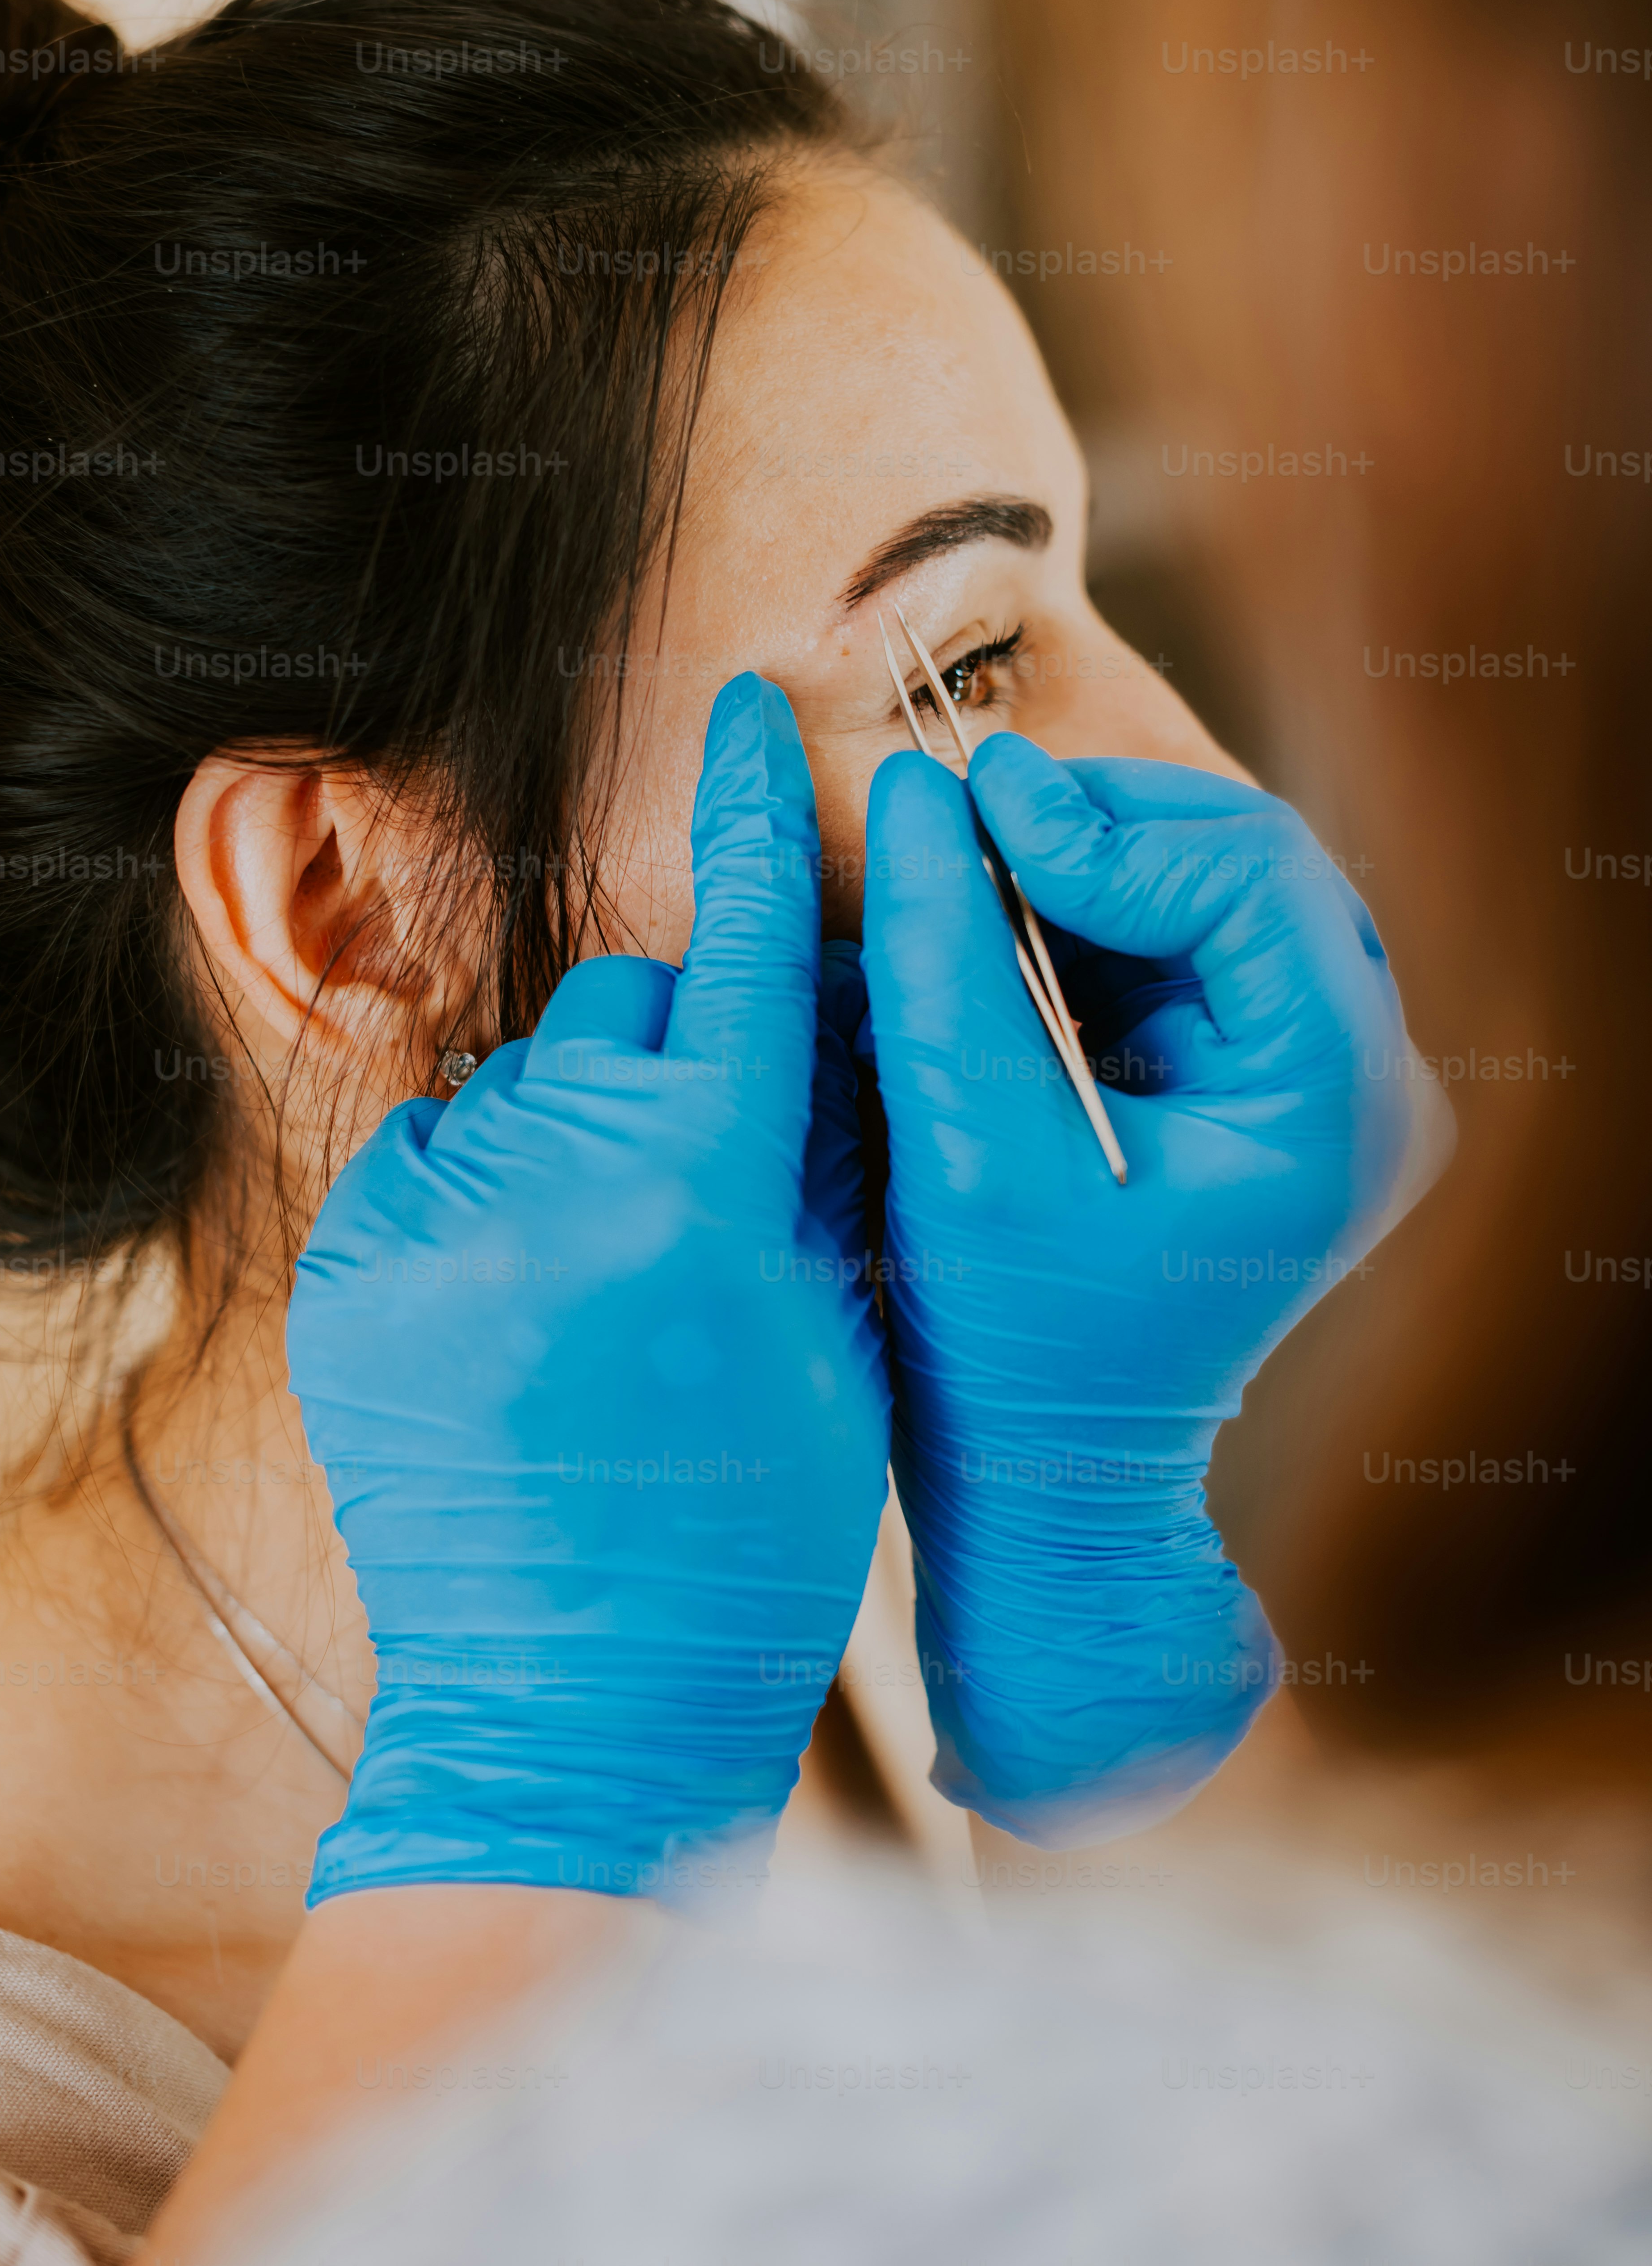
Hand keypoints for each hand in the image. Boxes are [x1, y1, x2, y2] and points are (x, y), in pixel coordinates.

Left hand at [287, 675, 890, 1901]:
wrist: (581, 1708)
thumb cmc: (753, 1530)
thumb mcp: (838, 1330)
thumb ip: (821, 1146)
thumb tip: (823, 996)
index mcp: (708, 1192)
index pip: (743, 945)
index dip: (749, 813)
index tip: (740, 704)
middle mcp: (559, 1179)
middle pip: (632, 1007)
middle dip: (684, 1053)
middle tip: (713, 1169)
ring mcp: (437, 1222)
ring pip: (529, 1076)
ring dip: (582, 1125)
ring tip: (608, 1268)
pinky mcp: (350, 1268)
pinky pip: (431, 1145)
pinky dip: (481, 1182)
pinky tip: (522, 1289)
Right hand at [861, 740, 1414, 1842]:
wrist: (1045, 1476)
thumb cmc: (1010, 1341)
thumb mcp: (965, 1143)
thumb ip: (944, 958)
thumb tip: (916, 789)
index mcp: (1331, 1103)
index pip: (1247, 878)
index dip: (1103, 826)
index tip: (969, 806)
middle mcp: (1349, 1077)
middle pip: (1243, 859)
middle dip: (1096, 824)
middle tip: (962, 809)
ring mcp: (1300, 1073)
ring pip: (1202, 884)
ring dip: (1078, 861)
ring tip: (959, 860)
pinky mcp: (1236, 1077)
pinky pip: (1167, 939)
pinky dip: (1074, 915)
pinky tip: (987, 923)